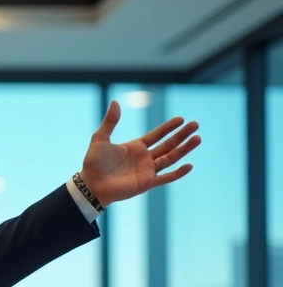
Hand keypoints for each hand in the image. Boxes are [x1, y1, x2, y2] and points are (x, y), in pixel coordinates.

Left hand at [79, 100, 199, 205]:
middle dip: (181, 135)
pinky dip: (177, 173)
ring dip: (184, 149)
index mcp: (135, 147)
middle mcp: (144, 158)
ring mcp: (147, 171)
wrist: (90, 185)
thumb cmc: (93, 163)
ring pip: (170, 158)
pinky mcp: (146, 183)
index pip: (157, 135)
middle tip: (195, 125)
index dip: (169, 127)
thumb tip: (115, 102)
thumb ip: (110, 122)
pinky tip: (189, 165)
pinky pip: (166, 178)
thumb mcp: (100, 138)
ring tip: (197, 139)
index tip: (181, 119)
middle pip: (168, 145)